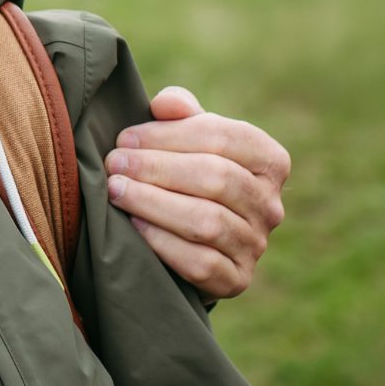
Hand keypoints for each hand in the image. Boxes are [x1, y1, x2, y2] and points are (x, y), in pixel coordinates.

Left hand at [106, 86, 290, 298]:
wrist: (192, 239)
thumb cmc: (188, 174)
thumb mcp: (189, 138)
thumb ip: (180, 113)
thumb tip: (165, 104)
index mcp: (269, 159)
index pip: (222, 137)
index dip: (169, 135)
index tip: (125, 139)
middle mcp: (271, 204)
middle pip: (215, 177)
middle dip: (157, 168)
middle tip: (114, 164)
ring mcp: (256, 245)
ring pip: (207, 221)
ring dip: (154, 203)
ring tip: (116, 191)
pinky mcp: (237, 280)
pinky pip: (200, 262)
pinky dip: (163, 242)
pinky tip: (133, 226)